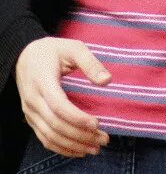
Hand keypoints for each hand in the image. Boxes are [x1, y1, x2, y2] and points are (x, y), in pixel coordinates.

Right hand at [15, 37, 110, 157]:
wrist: (24, 56)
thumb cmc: (53, 51)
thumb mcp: (74, 48)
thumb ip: (90, 63)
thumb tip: (107, 81)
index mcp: (43, 82)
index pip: (58, 106)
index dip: (77, 117)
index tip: (97, 123)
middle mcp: (33, 101)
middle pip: (55, 125)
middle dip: (80, 135)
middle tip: (104, 139)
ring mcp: (30, 112)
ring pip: (49, 135)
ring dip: (73, 145)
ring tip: (95, 148)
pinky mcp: (32, 118)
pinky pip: (44, 138)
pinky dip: (60, 147)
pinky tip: (78, 151)